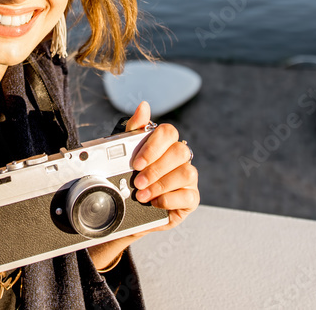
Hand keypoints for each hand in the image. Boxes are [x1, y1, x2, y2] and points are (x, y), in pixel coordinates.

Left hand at [87, 101, 198, 270]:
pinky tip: (155, 203)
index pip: (169, 132)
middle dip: (156, 169)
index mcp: (165, 143)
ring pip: (187, 173)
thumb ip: (134, 129)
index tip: (136, 162)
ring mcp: (188, 178)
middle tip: (137, 181)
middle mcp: (180, 158)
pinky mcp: (191, 198)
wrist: (128, 210)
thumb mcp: (125, 153)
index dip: (154, 146)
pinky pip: (189, 196)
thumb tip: (143, 105)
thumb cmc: (130, 176)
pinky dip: (170, 199)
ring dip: (161, 185)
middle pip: (179, 152)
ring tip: (142, 195)